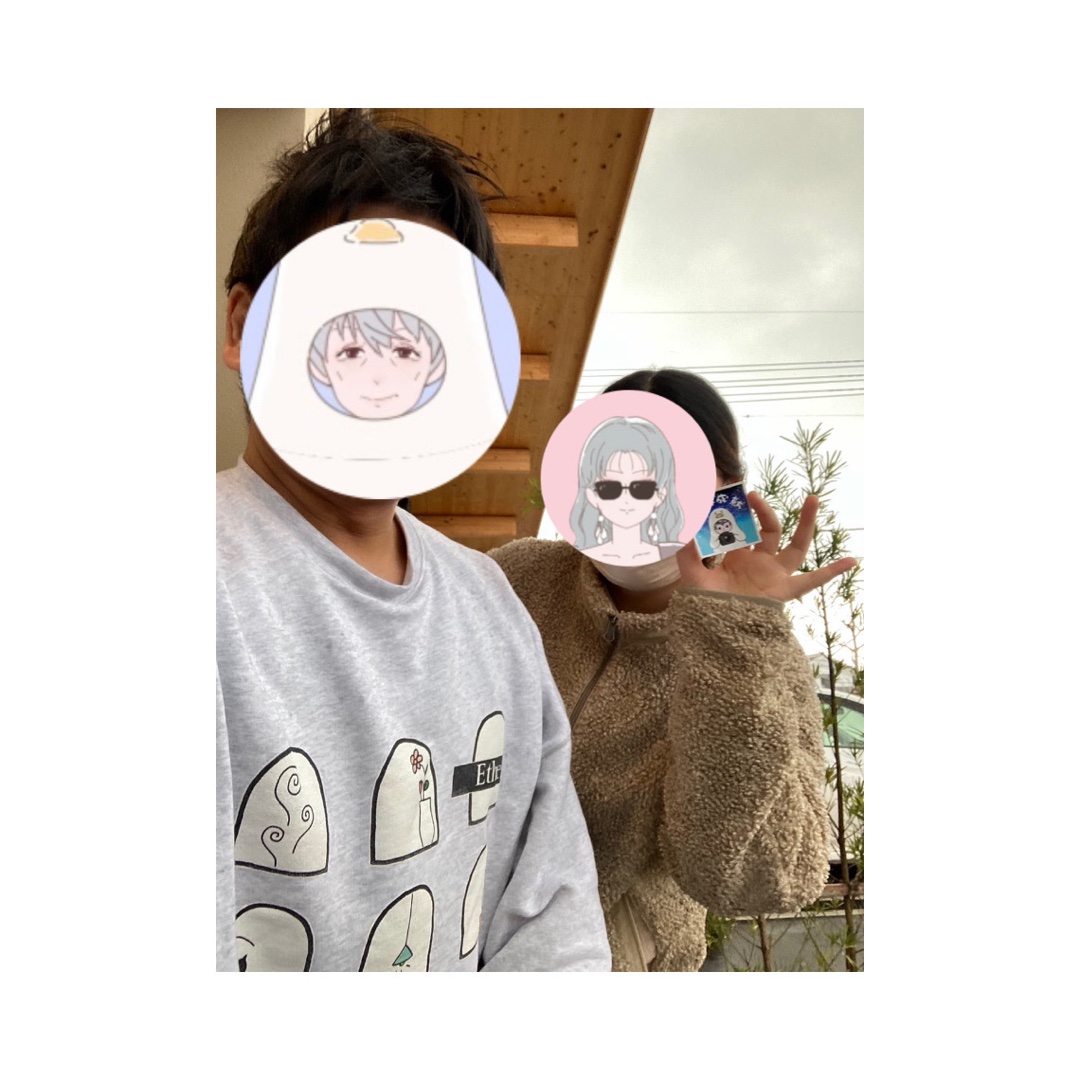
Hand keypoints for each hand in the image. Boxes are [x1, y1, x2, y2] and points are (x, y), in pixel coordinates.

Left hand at [675, 492, 857, 602]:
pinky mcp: (785, 590)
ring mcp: (775, 575)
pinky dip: (833, 572)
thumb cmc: (706, 607)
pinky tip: (852, 560)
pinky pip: (813, 580)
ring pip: (796, 545)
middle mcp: (760, 562)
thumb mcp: (693, 576)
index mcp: (740, 556)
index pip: (742, 528)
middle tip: (752, 492)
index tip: (726, 495)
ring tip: (813, 498)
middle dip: (764, 510)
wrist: (716, 631)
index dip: (736, 514)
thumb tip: (684, 528)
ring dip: (806, 523)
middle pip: (771, 529)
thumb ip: (688, 552)